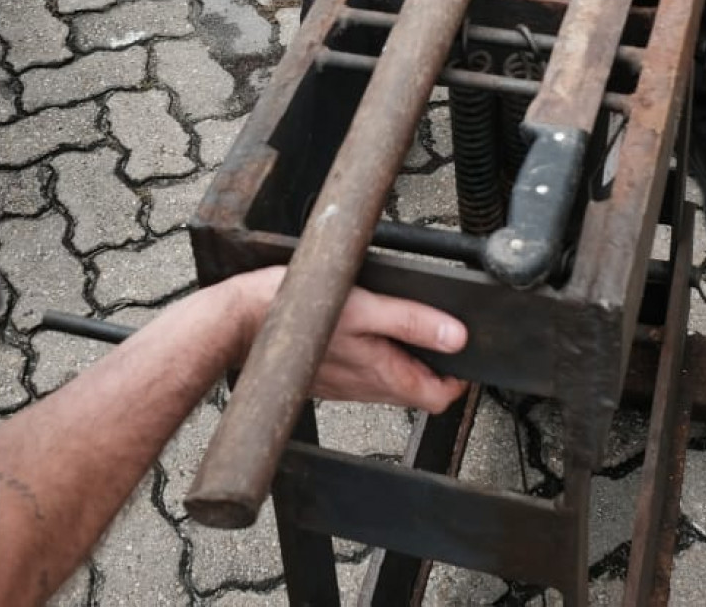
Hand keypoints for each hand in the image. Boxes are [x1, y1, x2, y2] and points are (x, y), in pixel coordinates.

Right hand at [228, 267, 468, 413]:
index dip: (458, 378)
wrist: (242, 322)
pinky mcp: (328, 373)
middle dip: (434, 365)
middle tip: (440, 333)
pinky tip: (367, 327)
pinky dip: (375, 354)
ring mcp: (346, 383)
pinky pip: (363, 372)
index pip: (438, 398)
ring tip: (407, 324)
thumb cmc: (298, 313)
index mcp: (382, 374)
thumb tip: (456, 336)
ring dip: (404, 357)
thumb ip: (412, 321)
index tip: (463, 353)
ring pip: (390, 380)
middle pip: (416, 388)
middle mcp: (366, 386)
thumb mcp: (366, 308)